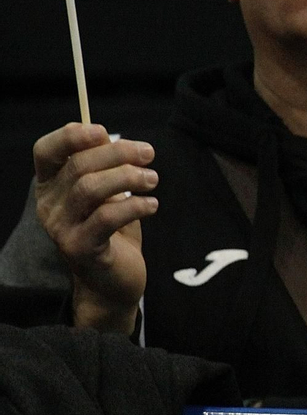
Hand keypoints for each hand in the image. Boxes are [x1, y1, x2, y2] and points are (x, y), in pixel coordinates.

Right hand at [33, 123, 155, 326]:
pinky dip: (134, 206)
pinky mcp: (80, 248)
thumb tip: (112, 137)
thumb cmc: (113, 232)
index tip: (105, 132)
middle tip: (149, 154)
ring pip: (90, 188)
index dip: (70, 136)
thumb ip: (105, 167)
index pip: (45, 151)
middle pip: (77, 166)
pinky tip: (152, 205)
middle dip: (118, 154)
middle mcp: (48, 205)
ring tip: (153, 179)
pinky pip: (106, 218)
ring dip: (128, 178)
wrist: (113, 282)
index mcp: (50, 186)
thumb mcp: (108, 194)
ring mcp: (60, 228)